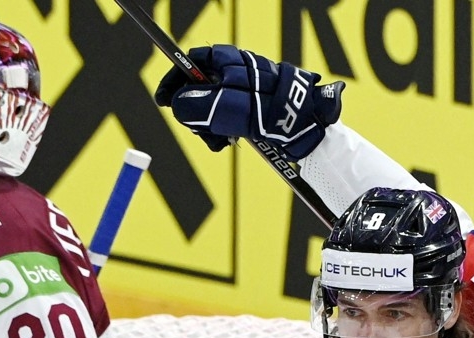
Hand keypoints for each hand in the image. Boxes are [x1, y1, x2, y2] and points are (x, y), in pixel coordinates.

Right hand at [153, 44, 344, 160]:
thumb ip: (196, 105)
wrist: (309, 124)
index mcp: (228, 60)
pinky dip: (223, 130)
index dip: (174, 81)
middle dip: (194, 112)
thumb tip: (176, 105)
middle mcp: (235, 70)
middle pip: (197, 88)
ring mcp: (243, 89)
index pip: (190, 62)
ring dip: (208, 126)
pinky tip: (230, 140)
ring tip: (221, 141)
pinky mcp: (252, 106)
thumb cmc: (272, 110)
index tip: (164, 100)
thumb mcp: (227, 108)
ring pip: (210, 106)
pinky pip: (226, 116)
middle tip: (201, 131)